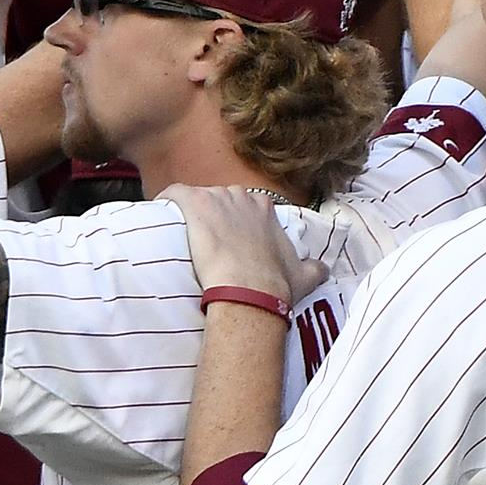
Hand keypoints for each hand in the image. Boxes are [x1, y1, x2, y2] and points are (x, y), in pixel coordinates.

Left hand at [162, 185, 328, 302]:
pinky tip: (161, 215)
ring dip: (190, 216)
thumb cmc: (275, 284)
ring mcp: (217, 197)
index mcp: (264, 208)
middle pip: (221, 201)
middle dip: (213, 218)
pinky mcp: (193, 202)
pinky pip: (174, 193)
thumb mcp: (303, 276)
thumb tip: (324, 268)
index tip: (229, 242)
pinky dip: (167, 201)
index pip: (245, 206)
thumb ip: (314, 268)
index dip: (235, 223)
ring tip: (180, 238)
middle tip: (206, 244)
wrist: (248, 291)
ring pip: (197, 200)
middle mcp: (242, 196)